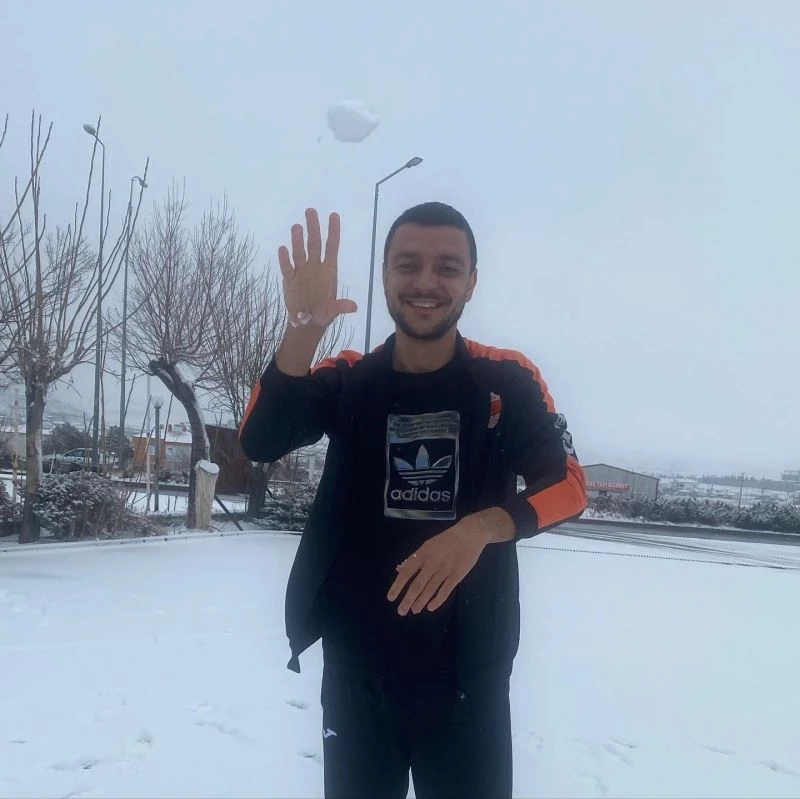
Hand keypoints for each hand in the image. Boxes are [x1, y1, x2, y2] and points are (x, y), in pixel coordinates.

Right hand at [277, 208, 357, 328]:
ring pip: (299, 252)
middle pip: (314, 244)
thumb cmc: (322, 315)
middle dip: (313, 227)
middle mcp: (315, 268)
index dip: (333, 231)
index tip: (333, 215)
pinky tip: (282, 249)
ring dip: (297, 240)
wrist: (306, 322)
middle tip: (310, 211)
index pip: (331, 247)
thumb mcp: (331, 312)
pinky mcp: (289, 279)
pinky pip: (286, 267)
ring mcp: (301, 272)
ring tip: (296, 227)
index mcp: (328, 272)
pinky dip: (284, 259)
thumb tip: (353, 307)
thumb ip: (339, 307)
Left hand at [387, 521, 490, 615]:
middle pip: (417, 585)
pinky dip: (437, 600)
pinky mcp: (457, 575)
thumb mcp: (427, 544)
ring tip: (414, 611)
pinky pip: (445, 591)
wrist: (469, 535)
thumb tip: (399, 569)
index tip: (391, 598)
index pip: (406, 572)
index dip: (397, 586)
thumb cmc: (446, 539)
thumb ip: (414, 558)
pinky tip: (430, 608)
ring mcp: (444, 570)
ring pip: (430, 590)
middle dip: (408, 599)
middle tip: (401, 611)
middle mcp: (432, 563)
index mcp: (423, 554)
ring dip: (420, 602)